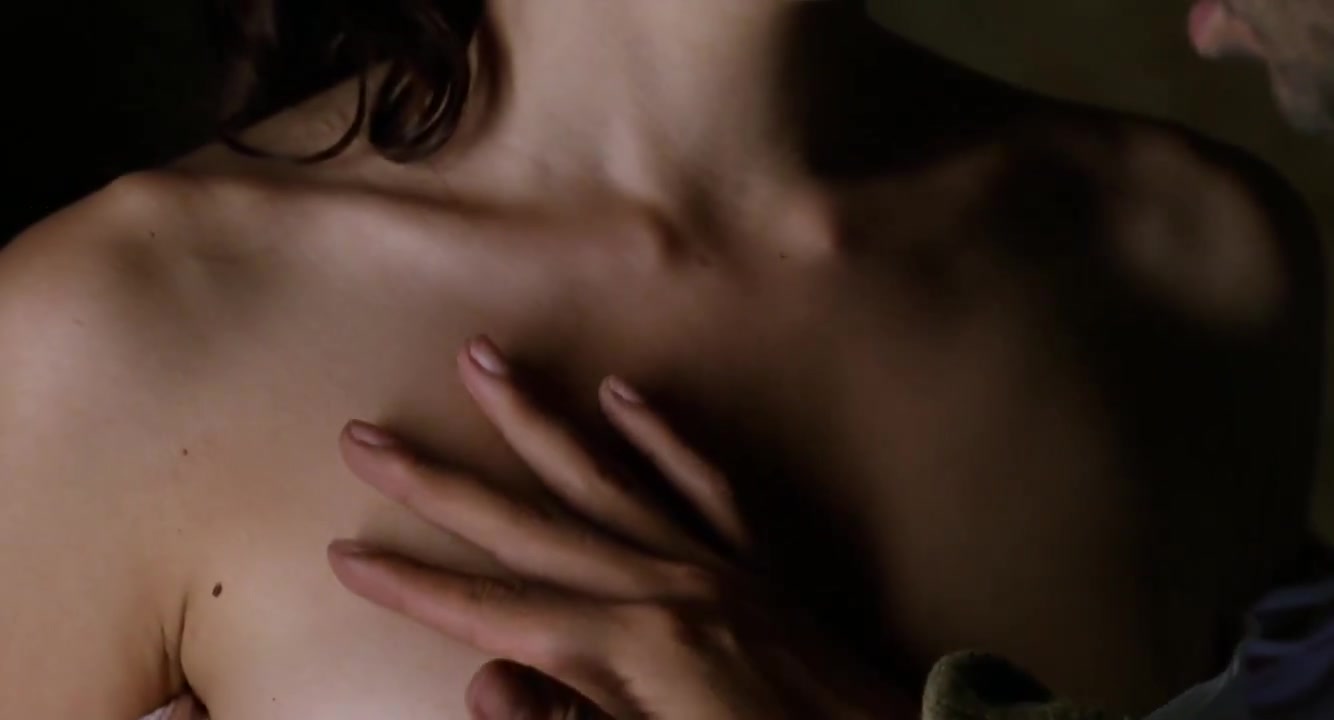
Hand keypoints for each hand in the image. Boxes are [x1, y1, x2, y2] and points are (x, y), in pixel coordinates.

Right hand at [327, 337, 912, 719]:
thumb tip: (486, 679)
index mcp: (629, 648)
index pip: (492, 611)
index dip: (414, 586)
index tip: (347, 550)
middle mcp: (663, 585)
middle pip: (526, 525)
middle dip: (440, 482)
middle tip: (368, 436)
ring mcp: (713, 564)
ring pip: (604, 476)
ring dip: (535, 421)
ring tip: (483, 362)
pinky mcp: (756, 563)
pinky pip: (701, 483)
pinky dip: (661, 436)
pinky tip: (624, 393)